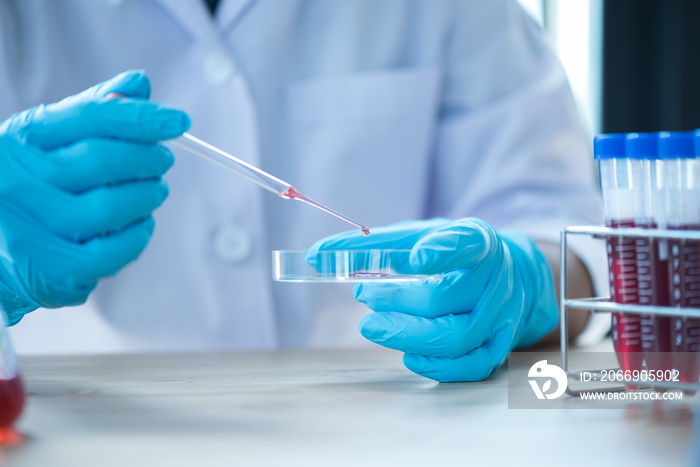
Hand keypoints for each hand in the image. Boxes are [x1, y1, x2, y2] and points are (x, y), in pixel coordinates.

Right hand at [0, 70, 189, 324]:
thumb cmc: (28, 187)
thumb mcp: (48, 140)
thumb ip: (92, 111)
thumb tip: (138, 85)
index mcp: (22, 140)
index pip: (91, 117)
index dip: (141, 118)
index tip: (178, 121)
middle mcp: (17, 180)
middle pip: (102, 160)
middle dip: (147, 159)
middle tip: (163, 161)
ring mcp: (29, 227)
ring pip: (109, 207)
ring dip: (146, 197)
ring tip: (155, 191)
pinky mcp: (49, 269)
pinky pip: (110, 252)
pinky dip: (137, 236)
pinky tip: (143, 225)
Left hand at [308, 218, 557, 381]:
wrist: (509, 276)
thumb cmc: (451, 255)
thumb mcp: (418, 237)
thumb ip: (370, 246)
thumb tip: (317, 256)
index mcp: (477, 241)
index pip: (465, 243)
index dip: (440, 252)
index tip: (413, 259)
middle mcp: (495, 278)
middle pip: (445, 296)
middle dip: (396, 300)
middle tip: (364, 296)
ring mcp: (501, 315)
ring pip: (457, 336)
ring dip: (408, 335)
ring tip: (372, 327)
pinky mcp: (499, 345)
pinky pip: (472, 365)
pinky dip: (437, 366)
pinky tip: (408, 355)